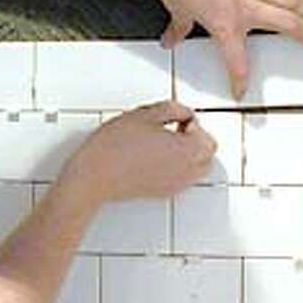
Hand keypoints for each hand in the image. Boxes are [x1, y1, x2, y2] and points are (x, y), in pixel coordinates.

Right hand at [58, 101, 215, 206]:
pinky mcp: (161, 193)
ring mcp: (174, 185)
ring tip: (164, 143)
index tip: (177, 118)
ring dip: (189, 154)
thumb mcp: (146, 114)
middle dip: (196, 140)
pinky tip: (155, 157)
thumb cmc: (114, 148)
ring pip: (196, 169)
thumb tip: (183, 113)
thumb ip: (173, 109)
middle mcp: (185, 171)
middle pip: (207, 156)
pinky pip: (182, 179)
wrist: (94, 176)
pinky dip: (178, 167)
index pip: (207, 137)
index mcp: (186, 151)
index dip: (193, 123)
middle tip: (175, 129)